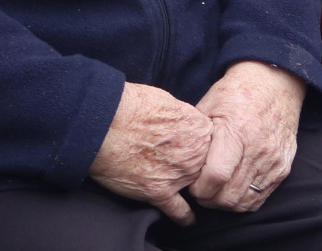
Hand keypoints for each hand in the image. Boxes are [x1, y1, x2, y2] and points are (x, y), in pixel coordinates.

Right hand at [90, 82, 213, 224]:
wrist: (108, 124)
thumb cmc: (134, 108)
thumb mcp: (170, 102)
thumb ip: (184, 118)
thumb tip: (184, 124)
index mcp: (200, 129)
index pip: (213, 144)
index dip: (204, 147)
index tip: (199, 150)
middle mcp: (194, 154)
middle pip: (206, 166)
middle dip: (199, 167)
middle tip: (188, 166)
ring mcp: (178, 175)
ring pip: (195, 187)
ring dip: (192, 190)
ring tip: (194, 194)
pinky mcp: (158, 192)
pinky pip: (178, 210)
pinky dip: (183, 216)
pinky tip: (187, 220)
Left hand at [190, 61, 307, 212]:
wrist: (276, 83)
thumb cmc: (237, 92)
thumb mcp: (209, 105)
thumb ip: (196, 137)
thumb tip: (179, 163)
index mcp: (237, 131)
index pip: (216, 177)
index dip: (198, 188)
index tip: (191, 184)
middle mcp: (259, 149)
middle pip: (229, 196)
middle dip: (209, 200)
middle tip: (200, 191)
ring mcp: (273, 160)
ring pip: (244, 202)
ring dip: (225, 203)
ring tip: (216, 190)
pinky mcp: (283, 167)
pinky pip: (260, 198)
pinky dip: (243, 200)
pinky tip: (233, 188)